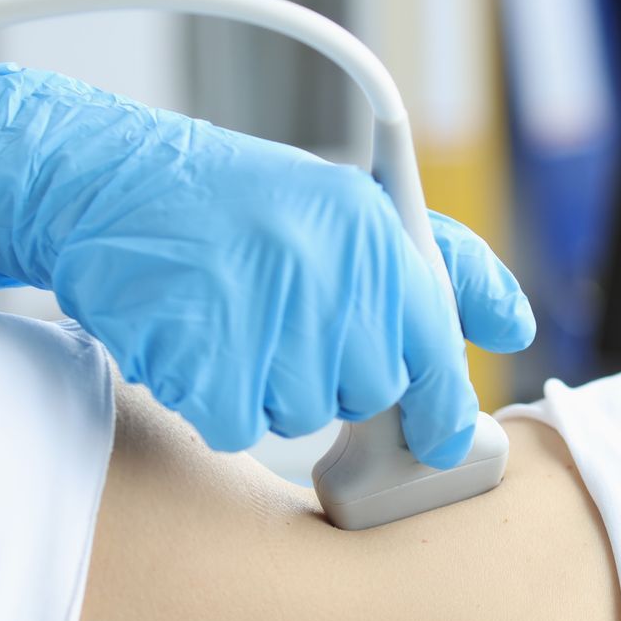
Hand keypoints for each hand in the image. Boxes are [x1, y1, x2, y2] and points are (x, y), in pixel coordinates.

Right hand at [0, 64, 534, 462]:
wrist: (106, 183)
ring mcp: (269, 314)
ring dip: (267, 388)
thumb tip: (514, 325)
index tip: (442, 437)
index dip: (443, 407)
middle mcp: (332, 271)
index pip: (436, 346)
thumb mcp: (349, 209)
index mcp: (374, 234)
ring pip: (302, 414)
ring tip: (232, 318)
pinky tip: (197, 341)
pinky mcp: (208, 356)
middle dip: (329, 375)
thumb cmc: (234, 204)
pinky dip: (214, 399)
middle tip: (281, 321)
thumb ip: (443, 267)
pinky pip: (238, 424)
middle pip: (367, 392)